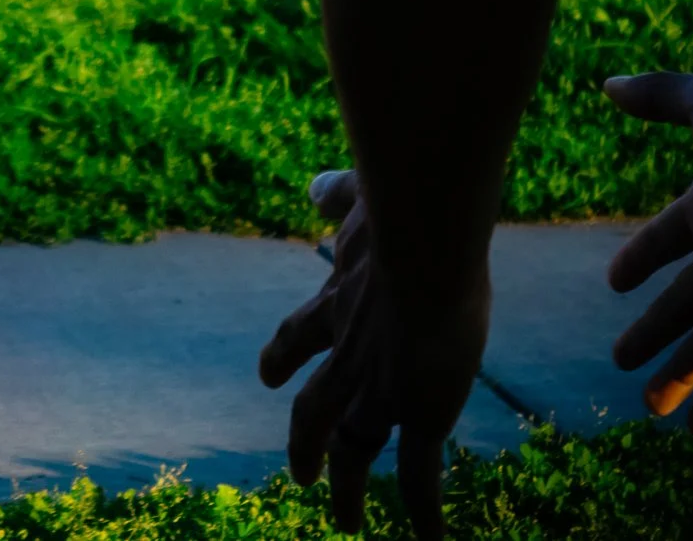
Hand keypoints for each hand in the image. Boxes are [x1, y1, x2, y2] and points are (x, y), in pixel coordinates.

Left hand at [260, 170, 489, 539]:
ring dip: (350, 489)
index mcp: (336, 307)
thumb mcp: (359, 201)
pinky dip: (423, 512)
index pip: (298, 338)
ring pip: (357, 452)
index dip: (282, 358)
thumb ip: (338, 195)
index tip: (268, 375)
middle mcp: (348, 357)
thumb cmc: (395, 219)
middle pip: (314, 410)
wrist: (422, 251)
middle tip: (300, 471)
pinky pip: (419, 476)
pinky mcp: (420, 416)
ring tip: (346, 522)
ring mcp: (380, 391)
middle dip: (306, 442)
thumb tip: (317, 185)